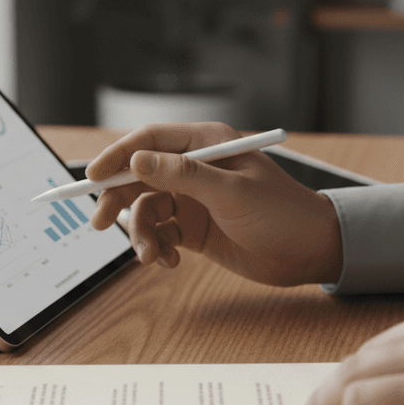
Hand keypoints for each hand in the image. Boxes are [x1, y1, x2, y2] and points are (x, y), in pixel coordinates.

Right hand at [86, 122, 342, 286]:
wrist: (310, 252)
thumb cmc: (281, 213)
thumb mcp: (231, 192)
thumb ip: (183, 175)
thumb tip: (138, 161)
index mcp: (206, 144)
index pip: (149, 141)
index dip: (117, 157)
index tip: (93, 179)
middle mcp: (195, 168)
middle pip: (139, 176)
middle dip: (119, 200)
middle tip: (101, 223)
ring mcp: (194, 198)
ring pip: (147, 210)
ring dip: (142, 234)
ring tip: (152, 257)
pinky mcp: (195, 227)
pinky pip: (161, 233)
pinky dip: (159, 248)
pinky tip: (171, 262)